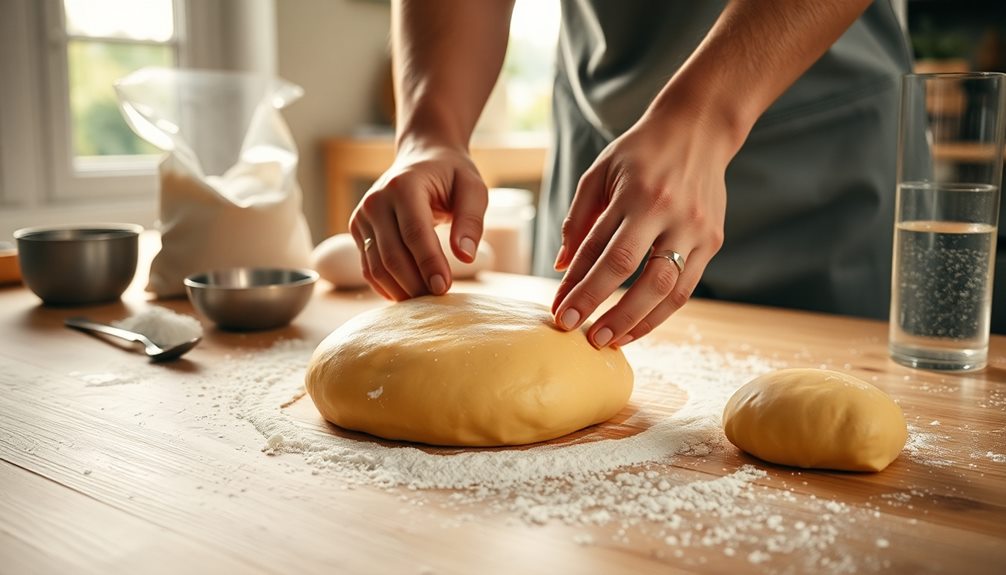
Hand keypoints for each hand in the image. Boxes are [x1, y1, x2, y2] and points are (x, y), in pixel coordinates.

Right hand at [349, 141, 487, 299]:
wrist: (422, 158)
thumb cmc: (452, 175)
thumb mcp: (472, 189)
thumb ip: (471, 221)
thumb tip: (465, 257)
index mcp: (404, 186)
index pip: (414, 233)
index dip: (428, 264)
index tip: (444, 288)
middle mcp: (376, 201)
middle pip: (392, 255)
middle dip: (416, 283)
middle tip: (439, 299)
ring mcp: (362, 217)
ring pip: (376, 267)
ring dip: (401, 290)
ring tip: (426, 301)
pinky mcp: (359, 231)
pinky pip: (369, 268)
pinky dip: (387, 287)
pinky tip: (409, 295)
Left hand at [550, 109, 730, 347]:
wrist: (699, 129)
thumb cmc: (640, 152)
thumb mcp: (600, 172)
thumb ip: (578, 219)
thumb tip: (562, 268)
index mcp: (635, 193)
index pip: (599, 249)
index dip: (577, 285)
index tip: (559, 311)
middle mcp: (668, 212)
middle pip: (630, 271)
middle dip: (601, 307)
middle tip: (578, 334)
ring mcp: (696, 228)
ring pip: (664, 288)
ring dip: (633, 321)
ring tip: (607, 341)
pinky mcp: (713, 241)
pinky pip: (685, 288)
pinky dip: (659, 314)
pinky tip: (636, 328)